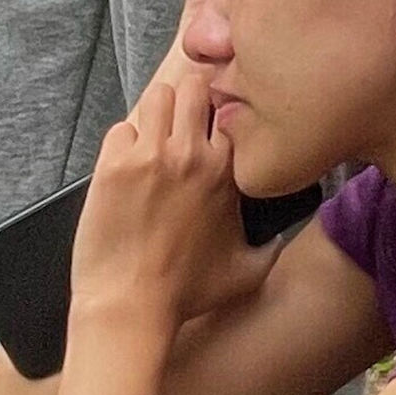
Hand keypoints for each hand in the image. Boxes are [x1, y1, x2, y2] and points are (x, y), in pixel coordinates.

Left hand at [68, 61, 247, 342]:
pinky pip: (119, 128)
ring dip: (156, 112)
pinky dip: (122, 140)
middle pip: (194, 87)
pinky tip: (125, 164)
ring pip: (156, 96)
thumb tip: (284, 236)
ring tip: (153, 136)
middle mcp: (190, 155)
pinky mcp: (112, 166)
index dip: (225, 112)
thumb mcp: (246, 273)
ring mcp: (149, 157)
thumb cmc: (186, 294)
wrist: (130, 307)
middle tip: (182, 119)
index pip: (233, 111)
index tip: (217, 123)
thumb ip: (273, 247)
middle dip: (190, 97)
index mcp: (226, 172)